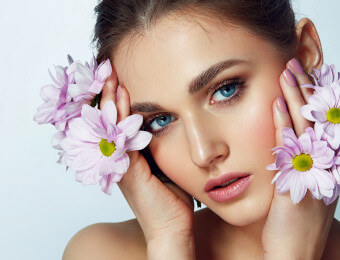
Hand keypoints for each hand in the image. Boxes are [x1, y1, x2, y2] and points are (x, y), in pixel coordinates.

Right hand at [100, 64, 194, 258]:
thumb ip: (163, 148)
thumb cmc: (173, 199)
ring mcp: (120, 165)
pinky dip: (119, 117)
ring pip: (109, 127)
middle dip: (107, 96)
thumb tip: (171, 126)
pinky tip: (121, 98)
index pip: (118, 123)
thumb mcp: (168, 166)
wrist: (172, 228)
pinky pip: (119, 139)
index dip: (116, 102)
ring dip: (110, 101)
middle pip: (108, 121)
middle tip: (108, 70)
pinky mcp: (127, 171)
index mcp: (129, 157)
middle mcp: (120, 158)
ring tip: (110, 77)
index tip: (119, 79)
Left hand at [262, 59, 337, 258]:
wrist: (292, 253)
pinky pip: (289, 146)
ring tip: (285, 72)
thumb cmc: (289, 222)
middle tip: (292, 63)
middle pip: (315, 117)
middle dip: (304, 88)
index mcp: (323, 162)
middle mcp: (323, 163)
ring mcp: (313, 171)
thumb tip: (283, 141)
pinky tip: (274, 105)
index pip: (318, 121)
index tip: (298, 75)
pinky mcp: (296, 181)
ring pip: (305, 125)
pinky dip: (283, 123)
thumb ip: (292, 164)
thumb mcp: (295, 187)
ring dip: (294, 97)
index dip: (310, 96)